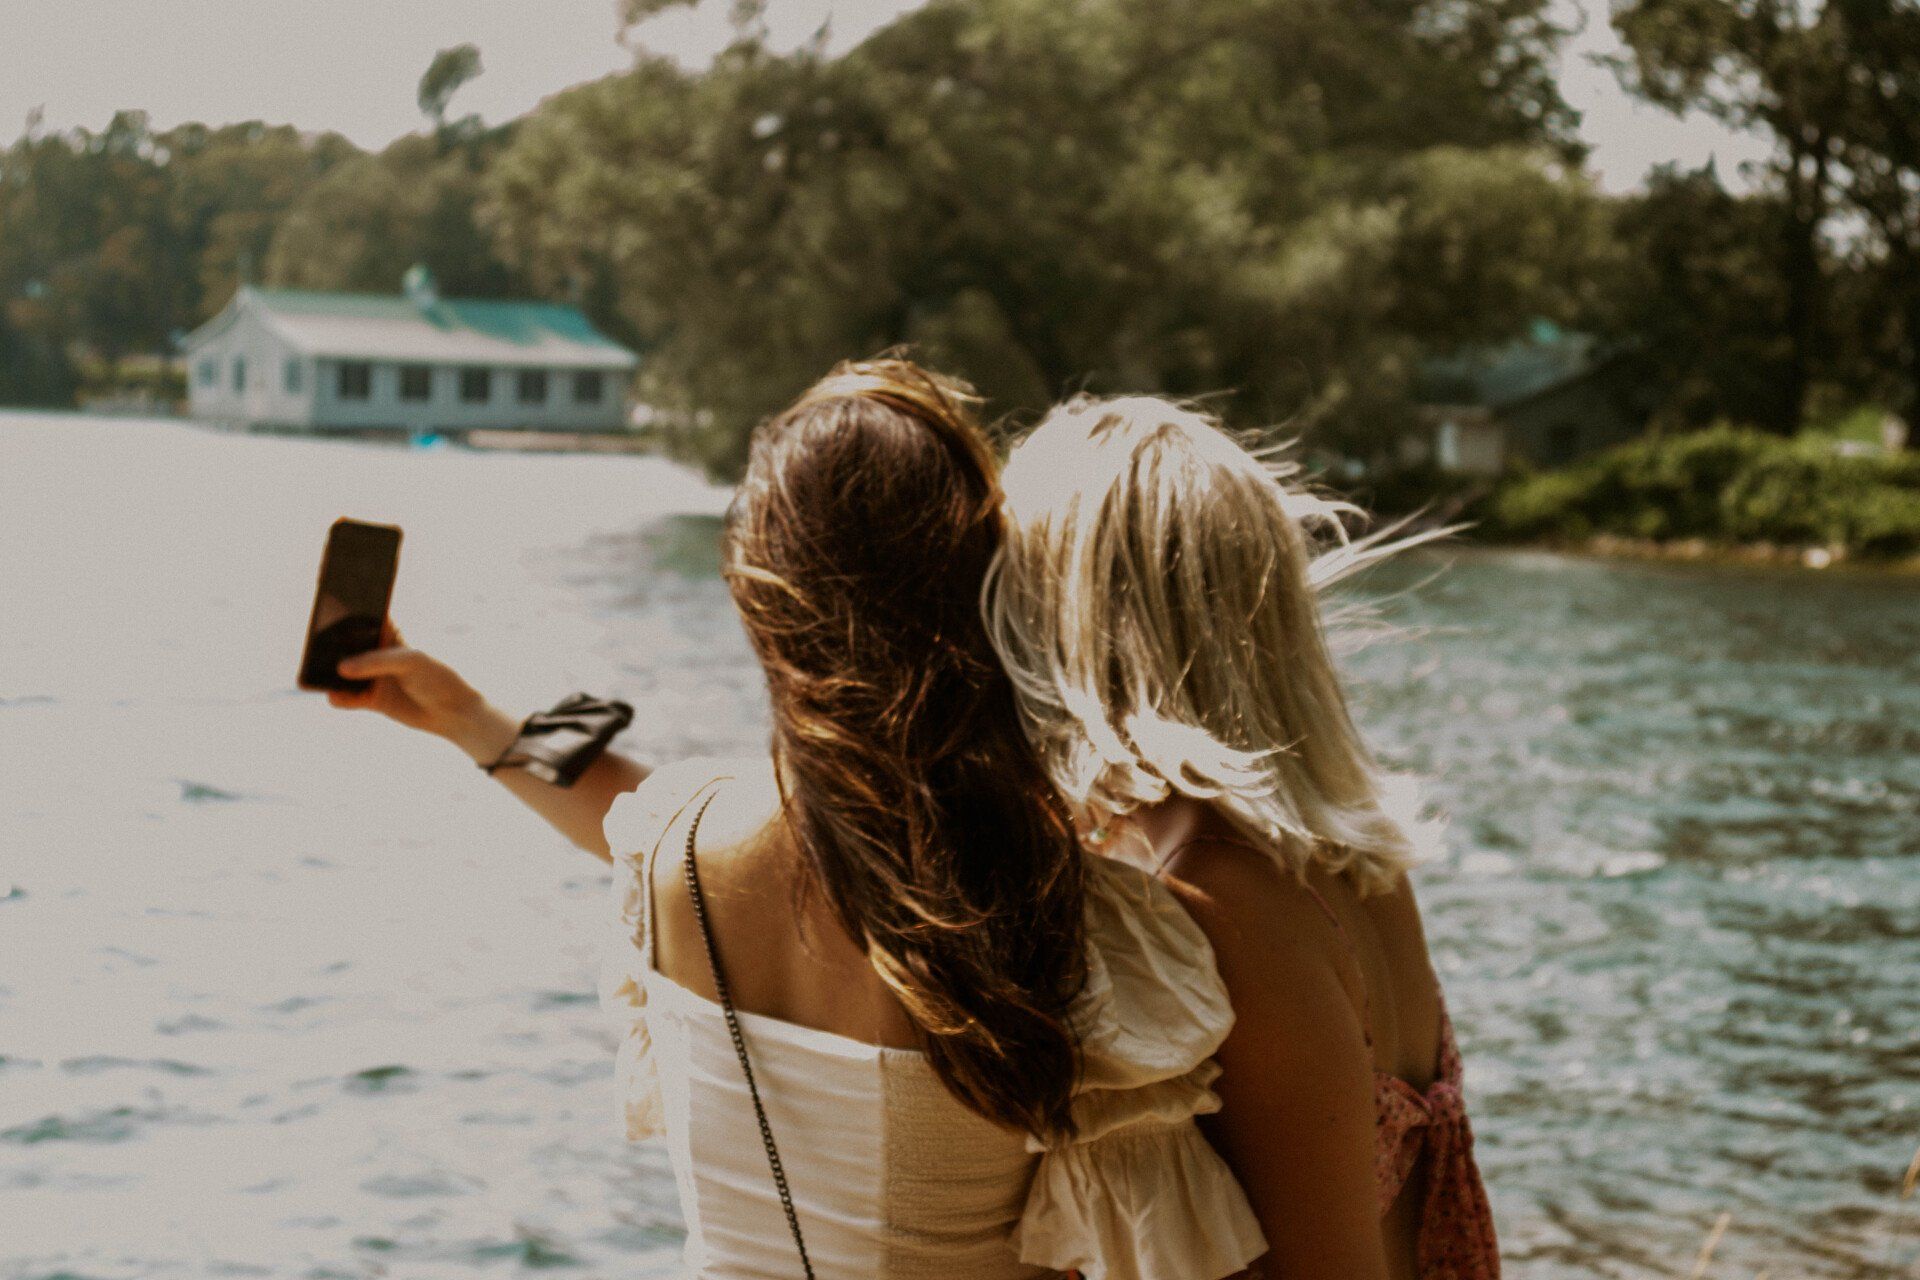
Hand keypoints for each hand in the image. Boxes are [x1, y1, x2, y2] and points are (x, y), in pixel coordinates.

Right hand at [326, 620, 516, 762]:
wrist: (456, 712)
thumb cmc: (440, 676)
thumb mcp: (412, 661)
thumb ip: (376, 662)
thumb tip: (341, 668)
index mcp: (391, 630)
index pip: (362, 612)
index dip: (343, 603)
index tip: (324, 591)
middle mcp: (377, 651)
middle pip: (345, 643)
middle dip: (328, 642)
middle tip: (311, 639)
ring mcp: (373, 675)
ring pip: (342, 671)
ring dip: (328, 672)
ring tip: (314, 671)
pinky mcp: (372, 699)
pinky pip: (347, 698)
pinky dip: (339, 698)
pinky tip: (334, 697)